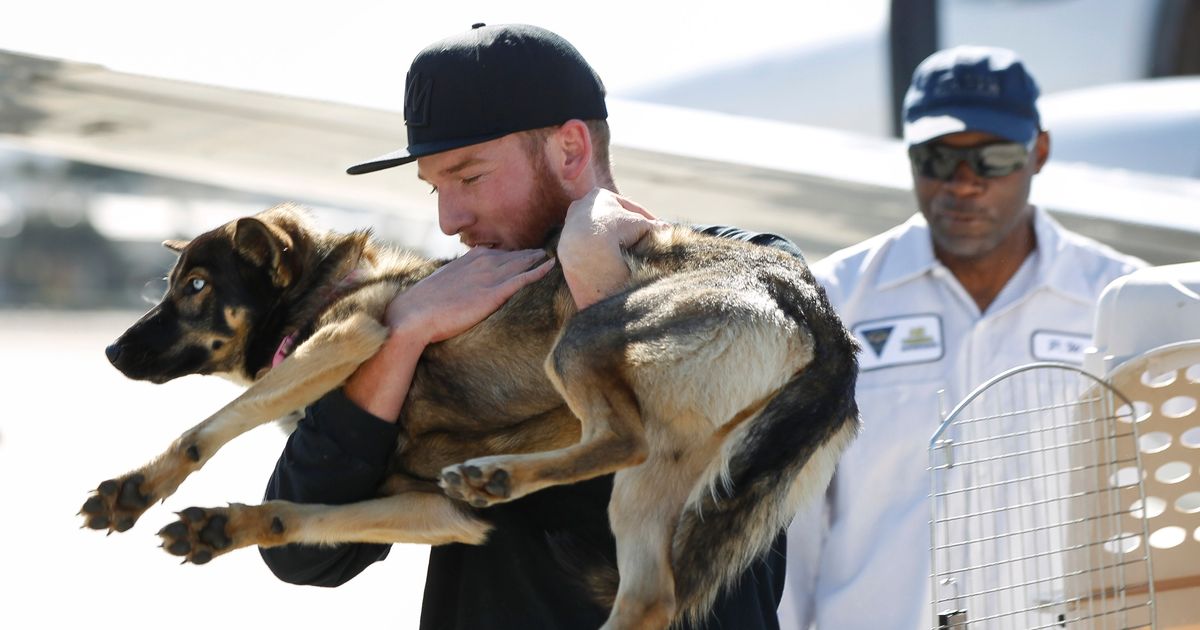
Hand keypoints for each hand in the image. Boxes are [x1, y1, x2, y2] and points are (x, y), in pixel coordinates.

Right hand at [386, 247, 554, 344]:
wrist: (415, 315)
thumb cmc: (424, 305)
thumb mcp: (442, 284)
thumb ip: (456, 279)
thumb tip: (459, 286)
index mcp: (468, 259)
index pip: (497, 252)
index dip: (512, 253)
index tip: (524, 253)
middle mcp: (481, 262)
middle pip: (513, 255)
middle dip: (529, 253)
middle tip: (545, 249)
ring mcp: (489, 276)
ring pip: (521, 263)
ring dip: (537, 259)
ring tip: (550, 256)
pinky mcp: (494, 293)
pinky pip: (523, 278)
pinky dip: (539, 270)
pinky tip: (551, 266)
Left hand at [558, 188, 669, 309]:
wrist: (585, 252)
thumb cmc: (614, 232)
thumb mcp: (640, 225)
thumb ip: (653, 226)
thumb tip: (667, 229)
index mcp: (598, 195)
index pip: (628, 207)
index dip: (646, 218)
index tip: (658, 230)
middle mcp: (581, 207)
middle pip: (612, 220)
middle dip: (627, 230)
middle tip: (642, 242)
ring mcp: (570, 227)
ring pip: (599, 235)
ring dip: (612, 243)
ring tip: (628, 256)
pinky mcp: (564, 246)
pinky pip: (588, 249)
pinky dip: (599, 254)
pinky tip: (610, 263)